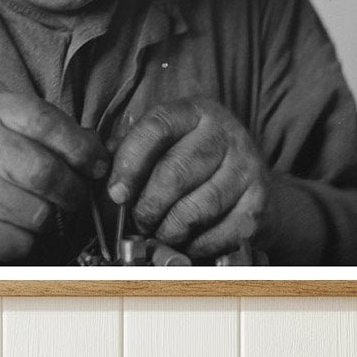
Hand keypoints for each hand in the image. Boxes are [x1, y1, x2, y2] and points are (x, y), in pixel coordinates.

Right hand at [0, 90, 107, 264]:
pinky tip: (15, 228)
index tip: (96, 165)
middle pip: (44, 172)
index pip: (45, 121)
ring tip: (42, 213)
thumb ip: (47, 131)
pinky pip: (18, 242)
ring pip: (36, 213)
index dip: (80, 147)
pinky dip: (27, 242)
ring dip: (50, 220)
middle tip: (76, 198)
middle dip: (72, 192)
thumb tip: (98, 152)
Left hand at [107, 98, 266, 257]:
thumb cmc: (193, 160)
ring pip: (197, 208)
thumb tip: (97, 170)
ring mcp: (247, 166)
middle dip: (148, 206)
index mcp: (195, 111)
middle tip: (139, 221)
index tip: (116, 193)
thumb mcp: (165, 142)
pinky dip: (196, 245)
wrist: (250, 179)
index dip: (130, 162)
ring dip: (169, 229)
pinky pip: (220, 232)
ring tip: (160, 232)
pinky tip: (187, 241)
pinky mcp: (260, 201)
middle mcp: (226, 132)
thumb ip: (130, 151)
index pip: (156, 127)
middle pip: (175, 173)